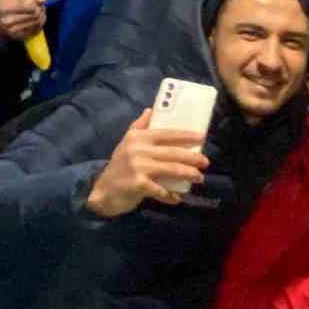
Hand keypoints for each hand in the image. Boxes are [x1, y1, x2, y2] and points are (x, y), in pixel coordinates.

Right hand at [0, 0, 44, 40]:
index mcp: (4, 3)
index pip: (32, 4)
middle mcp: (7, 18)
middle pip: (36, 13)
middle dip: (40, 8)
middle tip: (36, 4)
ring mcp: (11, 30)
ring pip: (37, 22)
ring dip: (41, 16)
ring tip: (34, 11)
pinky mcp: (15, 37)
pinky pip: (35, 30)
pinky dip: (38, 24)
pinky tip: (32, 20)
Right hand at [85, 109, 209, 218]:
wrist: (102, 191)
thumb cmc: (119, 166)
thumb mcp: (126, 143)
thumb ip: (139, 126)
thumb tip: (151, 109)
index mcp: (138, 138)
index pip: (167, 133)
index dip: (186, 135)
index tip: (202, 137)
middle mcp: (139, 150)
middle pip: (173, 152)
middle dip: (192, 157)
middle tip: (206, 162)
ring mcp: (139, 167)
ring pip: (171, 169)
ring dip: (188, 174)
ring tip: (200, 178)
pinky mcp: (138, 185)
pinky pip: (161, 190)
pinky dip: (171, 196)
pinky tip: (178, 198)